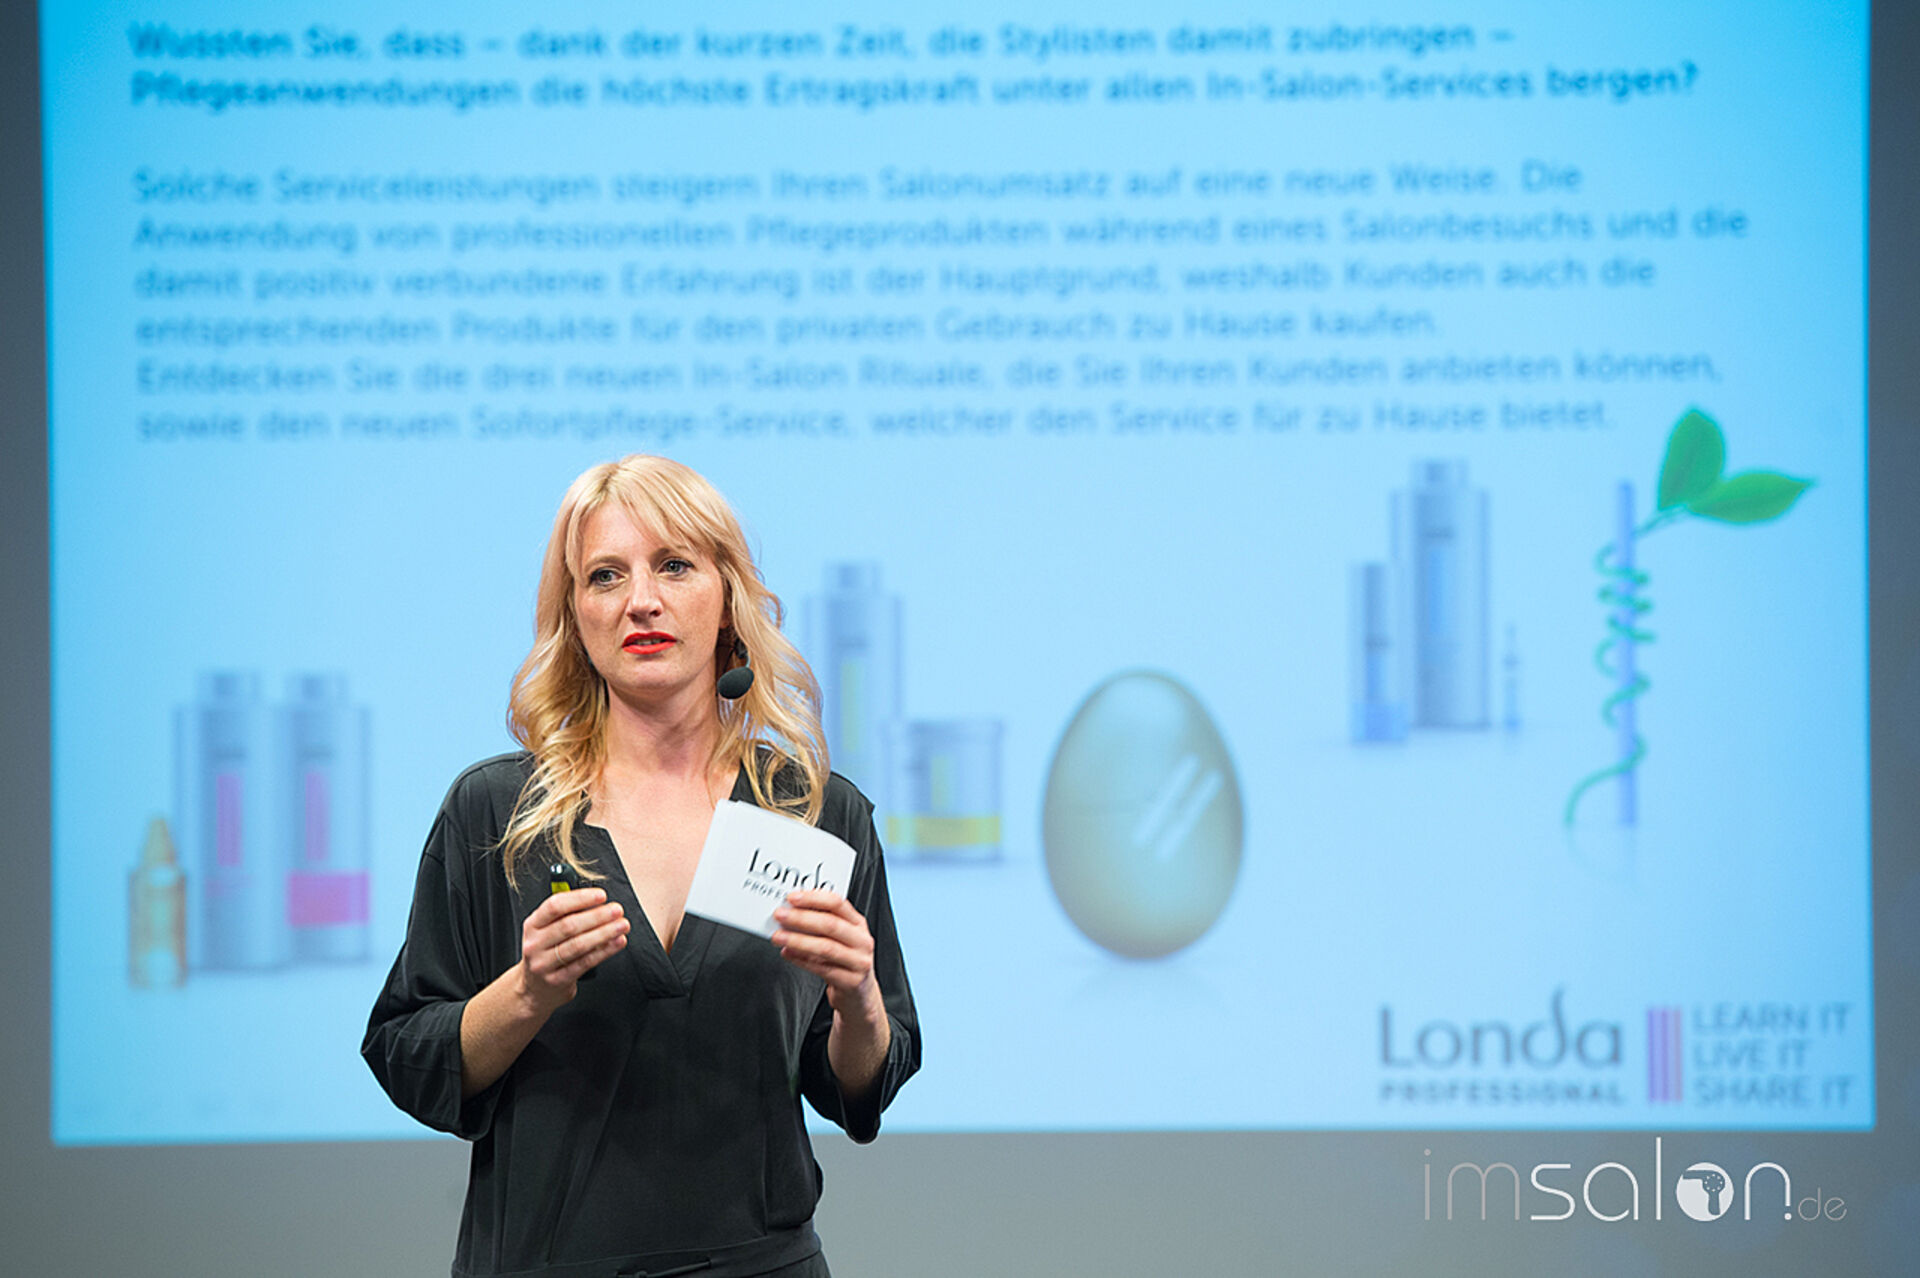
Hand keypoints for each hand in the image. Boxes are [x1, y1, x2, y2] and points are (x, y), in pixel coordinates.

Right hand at [517, 887, 626, 1011]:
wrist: (535, 989)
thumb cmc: (547, 953)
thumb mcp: (547, 931)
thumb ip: (568, 915)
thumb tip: (599, 903)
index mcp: (533, 925)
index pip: (555, 906)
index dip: (580, 898)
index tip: (601, 895)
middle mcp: (535, 944)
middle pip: (568, 925)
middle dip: (597, 916)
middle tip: (617, 910)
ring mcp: (544, 964)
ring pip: (578, 945)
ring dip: (604, 932)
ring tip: (621, 925)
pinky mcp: (557, 980)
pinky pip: (584, 963)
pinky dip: (604, 951)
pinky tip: (617, 943)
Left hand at [772, 890, 880, 1015]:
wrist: (858, 994)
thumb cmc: (844, 961)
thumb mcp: (840, 938)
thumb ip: (821, 923)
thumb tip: (791, 911)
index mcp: (858, 924)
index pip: (838, 903)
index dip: (814, 898)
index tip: (792, 898)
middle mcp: (862, 941)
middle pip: (830, 924)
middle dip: (801, 918)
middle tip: (780, 916)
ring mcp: (859, 962)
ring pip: (825, 947)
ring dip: (798, 940)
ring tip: (778, 936)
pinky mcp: (851, 981)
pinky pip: (821, 969)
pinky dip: (801, 960)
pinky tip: (787, 953)